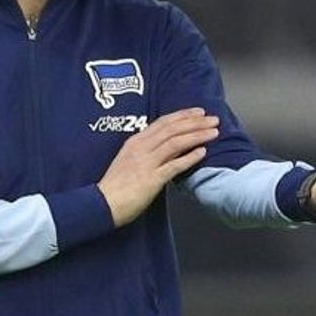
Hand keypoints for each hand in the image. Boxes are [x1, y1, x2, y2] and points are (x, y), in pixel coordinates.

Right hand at [98, 108, 220, 226]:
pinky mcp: (152, 179)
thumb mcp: (128, 161)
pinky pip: (174, 165)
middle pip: (173, 129)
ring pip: (176, 142)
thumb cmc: (115, 187)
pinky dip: (189, 157)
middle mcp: (142, 148)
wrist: (102, 204)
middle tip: (213, 118)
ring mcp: (147, 163)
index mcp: (135, 142)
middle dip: (195, 122)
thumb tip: (164, 150)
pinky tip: (203, 152)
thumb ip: (145, 152)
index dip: (182, 115)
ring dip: (197, 135)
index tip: (198, 112)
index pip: (163, 123)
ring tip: (213, 132)